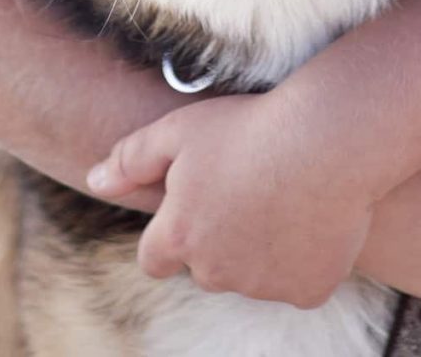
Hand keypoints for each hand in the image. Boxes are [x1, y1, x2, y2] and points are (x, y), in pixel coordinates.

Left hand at [84, 88, 376, 309]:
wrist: (326, 141)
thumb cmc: (246, 129)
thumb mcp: (176, 130)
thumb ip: (129, 159)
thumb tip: (94, 181)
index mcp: (179, 237)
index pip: (154, 260)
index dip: (167, 237)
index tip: (188, 213)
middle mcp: (216, 271)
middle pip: (204, 268)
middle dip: (215, 241)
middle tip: (242, 193)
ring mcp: (263, 286)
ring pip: (251, 276)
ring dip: (257, 251)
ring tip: (278, 198)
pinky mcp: (307, 291)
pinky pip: (296, 282)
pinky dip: (302, 260)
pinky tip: (309, 219)